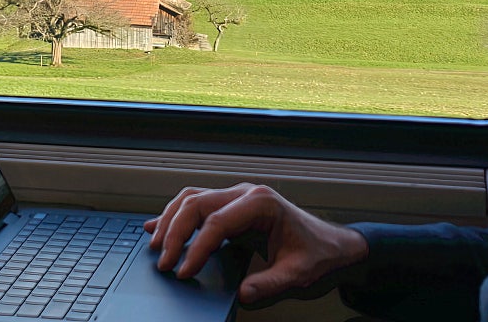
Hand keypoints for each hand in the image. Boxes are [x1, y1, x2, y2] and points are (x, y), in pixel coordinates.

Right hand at [144, 183, 368, 306]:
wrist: (333, 243)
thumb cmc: (318, 253)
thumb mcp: (299, 273)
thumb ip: (270, 283)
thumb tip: (242, 294)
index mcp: (261, 203)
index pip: (217, 222)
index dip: (196, 248)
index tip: (184, 272)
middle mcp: (245, 193)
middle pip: (197, 203)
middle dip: (174, 232)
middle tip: (163, 261)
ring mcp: (237, 195)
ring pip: (192, 198)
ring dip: (170, 220)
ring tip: (154, 245)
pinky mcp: (233, 205)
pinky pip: (198, 203)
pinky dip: (176, 215)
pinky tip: (158, 227)